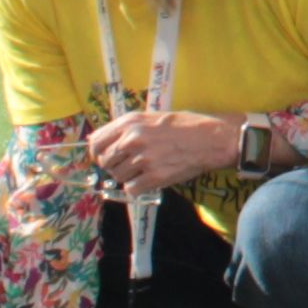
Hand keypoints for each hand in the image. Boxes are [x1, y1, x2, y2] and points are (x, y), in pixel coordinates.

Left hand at [86, 108, 239, 196]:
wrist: (211, 138)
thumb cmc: (184, 126)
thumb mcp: (151, 118)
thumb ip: (127, 129)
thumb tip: (104, 141)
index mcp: (130, 122)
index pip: (95, 142)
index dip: (98, 152)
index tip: (106, 157)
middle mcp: (132, 139)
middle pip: (105, 162)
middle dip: (114, 166)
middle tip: (130, 165)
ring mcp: (142, 159)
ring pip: (118, 177)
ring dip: (128, 177)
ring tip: (145, 170)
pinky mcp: (154, 177)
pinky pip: (131, 189)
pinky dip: (138, 188)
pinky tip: (150, 179)